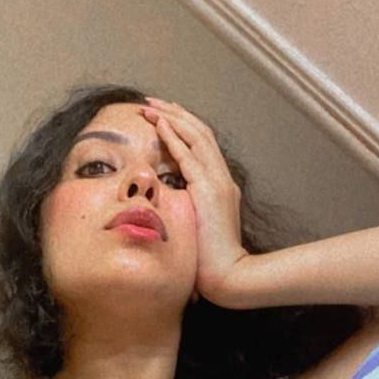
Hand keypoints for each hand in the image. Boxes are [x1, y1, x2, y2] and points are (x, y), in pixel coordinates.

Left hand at [141, 96, 248, 304]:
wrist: (228, 276)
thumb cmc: (209, 261)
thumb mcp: (196, 227)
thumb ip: (186, 211)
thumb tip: (164, 209)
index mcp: (220, 186)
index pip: (202, 146)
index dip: (183, 127)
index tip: (163, 116)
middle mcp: (222, 178)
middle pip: (201, 133)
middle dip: (175, 114)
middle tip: (152, 102)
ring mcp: (218, 182)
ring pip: (196, 137)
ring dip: (172, 119)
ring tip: (150, 107)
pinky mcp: (209, 191)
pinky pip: (189, 157)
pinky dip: (174, 138)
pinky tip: (159, 125)